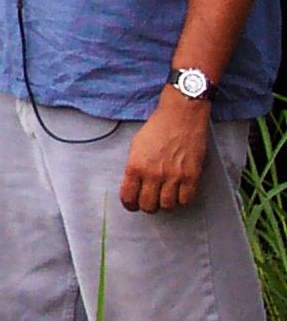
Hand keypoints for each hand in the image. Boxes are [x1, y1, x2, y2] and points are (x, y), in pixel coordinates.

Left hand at [119, 93, 209, 213]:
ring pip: (167, 206)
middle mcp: (153, 174)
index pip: (128, 197)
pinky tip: (180, 191)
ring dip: (165, 203)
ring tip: (166, 196)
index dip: (130, 204)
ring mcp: (173, 176)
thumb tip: (134, 184)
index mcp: (135, 166)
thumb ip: (134, 166)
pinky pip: (186, 200)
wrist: (181, 114)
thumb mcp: (136, 145)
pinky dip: (182, 199)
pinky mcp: (191, 175)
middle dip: (148, 206)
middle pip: (148, 206)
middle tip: (151, 201)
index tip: (133, 205)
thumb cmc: (158, 126)